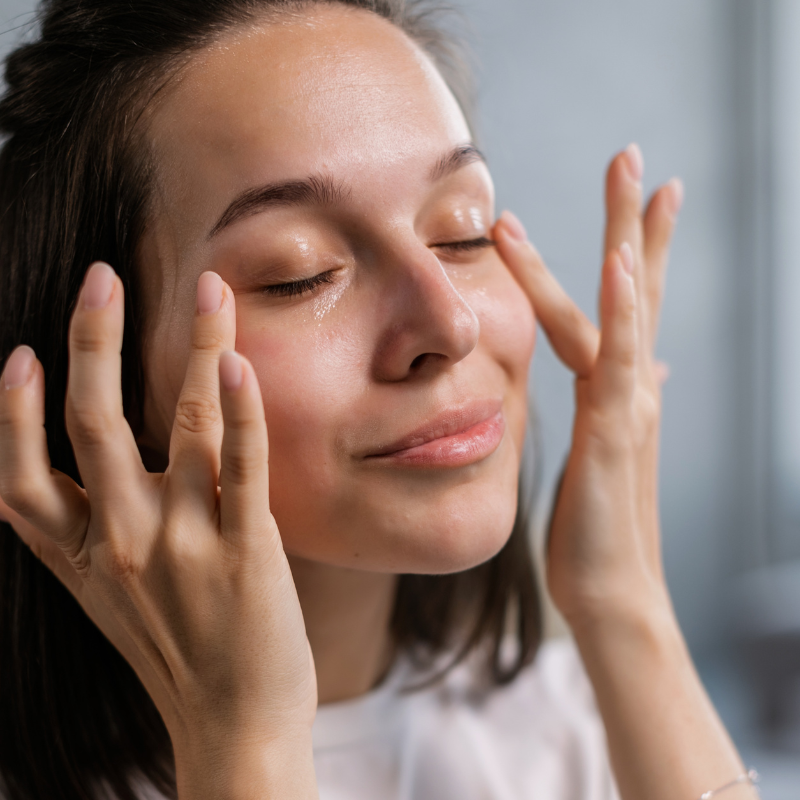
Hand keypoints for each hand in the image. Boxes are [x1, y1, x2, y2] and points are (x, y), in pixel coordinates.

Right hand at [0, 266, 317, 798]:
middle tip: (101, 276)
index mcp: (79, 556)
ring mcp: (182, 544)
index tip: (17, 353)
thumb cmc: (177, 654)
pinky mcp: (244, 550)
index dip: (9, 413)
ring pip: (180, 424)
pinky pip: (240, 466)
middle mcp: (120, 542)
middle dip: (92, 341)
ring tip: (207, 288)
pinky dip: (240, 410)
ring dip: (192, 346)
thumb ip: (90, 535)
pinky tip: (239, 361)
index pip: (20, 476)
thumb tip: (85, 472)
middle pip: (92, 424)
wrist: (233, 725)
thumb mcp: (109, 599)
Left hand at [494, 144, 682, 626]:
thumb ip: (623, 400)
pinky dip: (621, 309)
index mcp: (619, 388)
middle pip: (635, 288)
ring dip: (626, 239)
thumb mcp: (609, 450)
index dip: (638, 246)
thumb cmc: (599, 527)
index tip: (645, 193)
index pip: (629, 304)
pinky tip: (620, 264)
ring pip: (627, 308)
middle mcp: (630, 386)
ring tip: (630, 176)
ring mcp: (628, 404)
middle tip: (633, 154)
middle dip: (634, 220)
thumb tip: (647, 367)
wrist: (610, 591)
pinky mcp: (614, 431)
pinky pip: (617, 359)